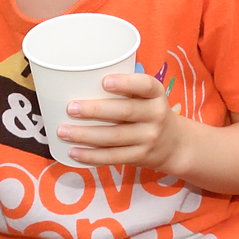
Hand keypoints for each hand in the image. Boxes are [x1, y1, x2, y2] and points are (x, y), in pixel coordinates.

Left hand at [59, 71, 185, 170]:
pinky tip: (73, 152)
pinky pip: (112, 157)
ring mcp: (148, 138)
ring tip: (63, 131)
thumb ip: (124, 89)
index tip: (104, 81)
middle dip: (94, 110)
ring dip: (85, 135)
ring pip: (114, 137)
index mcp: (156, 94)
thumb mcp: (147, 97)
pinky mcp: (139, 157)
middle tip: (70, 108)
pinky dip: (91, 155)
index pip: (145, 85)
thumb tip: (76, 80)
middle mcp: (156, 115)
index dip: (126, 83)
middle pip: (124, 112)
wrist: (175, 144)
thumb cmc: (148, 111)